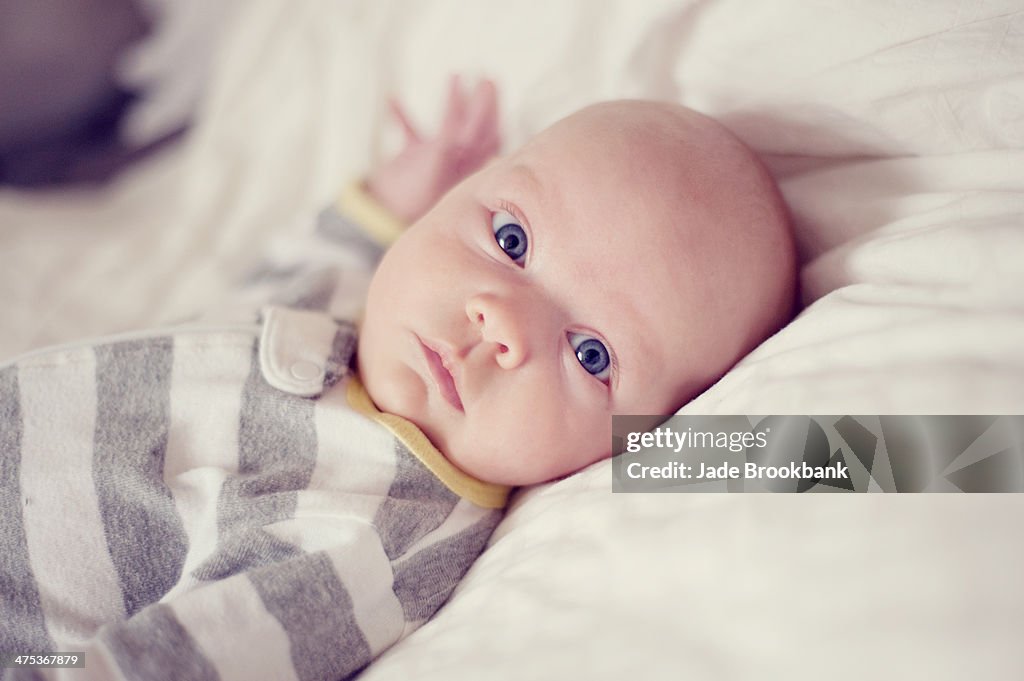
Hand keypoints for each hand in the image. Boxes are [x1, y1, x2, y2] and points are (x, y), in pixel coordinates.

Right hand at [366, 76, 500, 223]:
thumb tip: (466, 116)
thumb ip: (449, 140)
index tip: (491, 84)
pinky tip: (391, 100)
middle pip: (475, 125)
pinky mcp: (413, 157)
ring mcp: (436, 156)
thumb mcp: (435, 161)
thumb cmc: (415, 192)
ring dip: (452, 100)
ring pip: (449, 123)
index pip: (487, 133)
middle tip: (487, 77)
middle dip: (482, 102)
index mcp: (467, 163)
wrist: (386, 212)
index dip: (492, 109)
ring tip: (455, 75)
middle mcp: (456, 159)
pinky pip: (411, 131)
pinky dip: (402, 116)